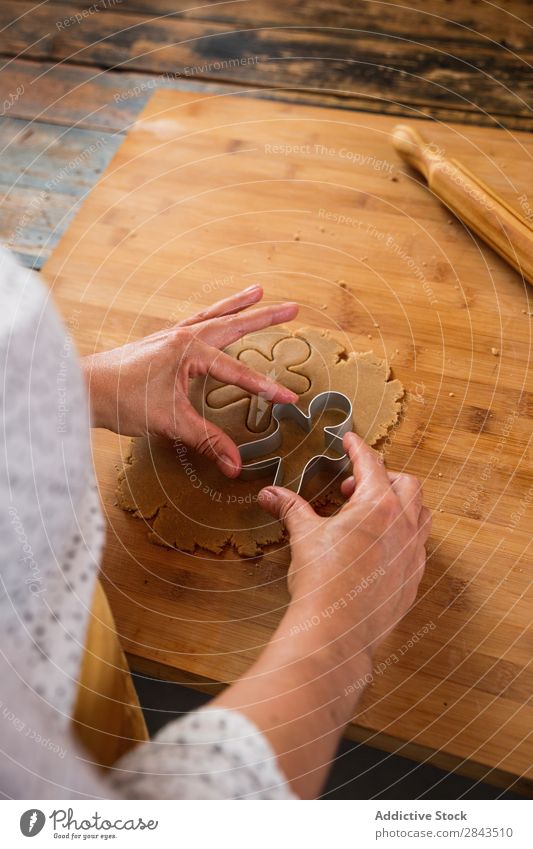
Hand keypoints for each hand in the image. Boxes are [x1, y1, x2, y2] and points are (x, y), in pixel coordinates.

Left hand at [82, 284, 298, 476]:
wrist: (81, 389)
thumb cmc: (120, 400)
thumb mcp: (170, 422)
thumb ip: (206, 441)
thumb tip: (235, 465)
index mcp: (188, 352)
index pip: (236, 371)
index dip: (265, 388)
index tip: (289, 399)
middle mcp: (181, 337)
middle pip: (231, 324)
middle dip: (264, 316)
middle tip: (293, 308)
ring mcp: (169, 337)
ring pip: (212, 315)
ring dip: (237, 305)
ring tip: (258, 291)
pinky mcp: (160, 344)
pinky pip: (194, 322)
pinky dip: (211, 314)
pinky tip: (215, 314)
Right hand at [259, 432, 430, 665]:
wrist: (338, 633)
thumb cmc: (323, 583)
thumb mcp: (304, 537)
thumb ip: (291, 509)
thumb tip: (270, 494)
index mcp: (378, 506)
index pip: (372, 463)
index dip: (358, 448)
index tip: (350, 440)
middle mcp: (404, 525)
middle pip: (406, 484)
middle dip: (383, 477)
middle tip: (352, 487)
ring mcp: (413, 553)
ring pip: (421, 514)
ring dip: (401, 504)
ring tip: (370, 513)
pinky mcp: (414, 578)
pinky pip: (418, 546)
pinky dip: (403, 535)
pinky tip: (379, 547)